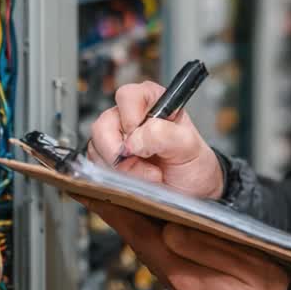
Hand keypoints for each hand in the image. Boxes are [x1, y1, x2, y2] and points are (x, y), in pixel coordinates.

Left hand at [86, 199, 288, 289]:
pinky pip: (164, 263)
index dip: (113, 211)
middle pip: (139, 242)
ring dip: (137, 226)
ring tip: (122, 200)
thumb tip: (173, 229)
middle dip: (120, 214)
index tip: (89, 190)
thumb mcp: (248, 267)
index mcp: (186, 274)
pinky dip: (154, 242)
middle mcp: (175, 283)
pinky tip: (156, 229)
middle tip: (96, 188)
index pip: (139, 234)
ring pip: (151, 251)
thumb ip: (209, 248)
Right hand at [88, 80, 224, 198]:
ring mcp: (116, 138)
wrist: (191, 192)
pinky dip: (114, 178)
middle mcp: (130, 116)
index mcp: (152, 101)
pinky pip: (97, 166)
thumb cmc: (193, 164)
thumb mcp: (190, 147)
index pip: (127, 96)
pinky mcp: (108, 159)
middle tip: (143, 164)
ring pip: (97, 147)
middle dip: (121, 152)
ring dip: (121, 168)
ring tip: (147, 175)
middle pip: (104, 124)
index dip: (130, 119)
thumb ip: (165, 135)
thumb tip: (134, 139)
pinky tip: (135, 180)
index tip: (140, 140)